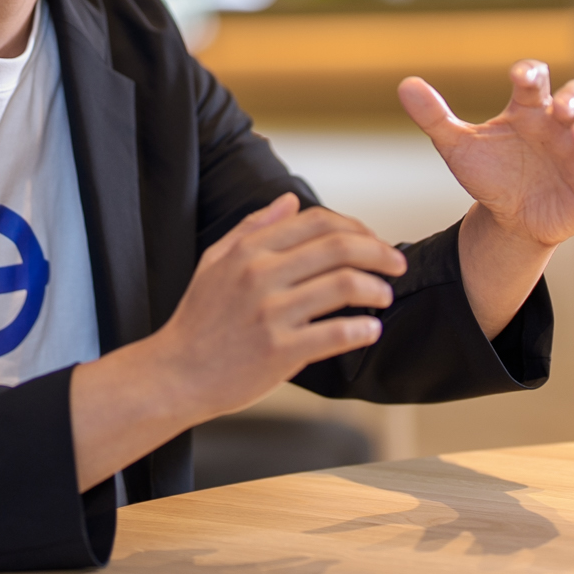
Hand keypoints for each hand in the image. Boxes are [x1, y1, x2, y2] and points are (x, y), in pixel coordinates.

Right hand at [68, 193, 406, 489]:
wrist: (176, 374)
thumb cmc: (198, 319)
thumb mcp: (215, 261)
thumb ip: (253, 227)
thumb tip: (289, 200)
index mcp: (249, 251)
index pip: (317, 222)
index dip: (355, 227)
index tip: (372, 241)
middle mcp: (260, 276)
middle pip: (339, 248)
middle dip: (379, 253)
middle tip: (397, 264)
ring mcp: (271, 314)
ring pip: (344, 286)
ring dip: (376, 288)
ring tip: (384, 296)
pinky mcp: (280, 351)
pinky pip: (335, 334)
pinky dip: (362, 330)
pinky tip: (370, 330)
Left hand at [398, 62, 573, 253]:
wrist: (508, 221)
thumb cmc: (489, 175)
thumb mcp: (458, 148)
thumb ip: (434, 117)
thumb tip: (404, 84)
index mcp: (529, 109)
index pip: (536, 79)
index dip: (531, 73)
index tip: (520, 76)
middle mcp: (559, 124)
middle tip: (559, 108)